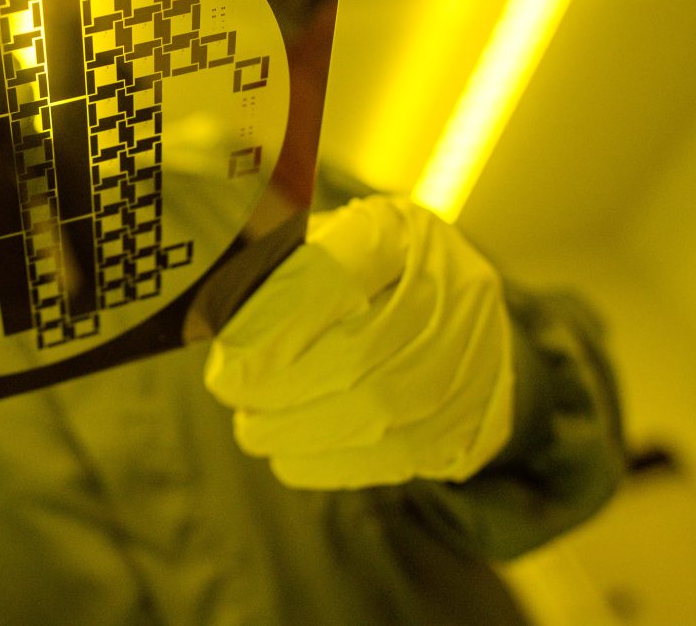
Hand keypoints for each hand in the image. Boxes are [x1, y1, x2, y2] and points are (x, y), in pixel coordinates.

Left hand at [204, 195, 513, 489]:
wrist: (454, 310)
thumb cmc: (359, 274)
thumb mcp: (322, 246)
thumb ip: (274, 276)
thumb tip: (218, 327)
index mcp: (402, 233)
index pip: (334, 276)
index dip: (273, 328)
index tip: (226, 366)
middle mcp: (455, 290)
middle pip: (359, 355)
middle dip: (279, 389)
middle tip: (234, 399)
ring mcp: (477, 358)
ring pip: (379, 412)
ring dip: (297, 432)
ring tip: (255, 429)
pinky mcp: (476, 419)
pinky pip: (397, 456)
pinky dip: (328, 462)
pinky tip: (291, 453)